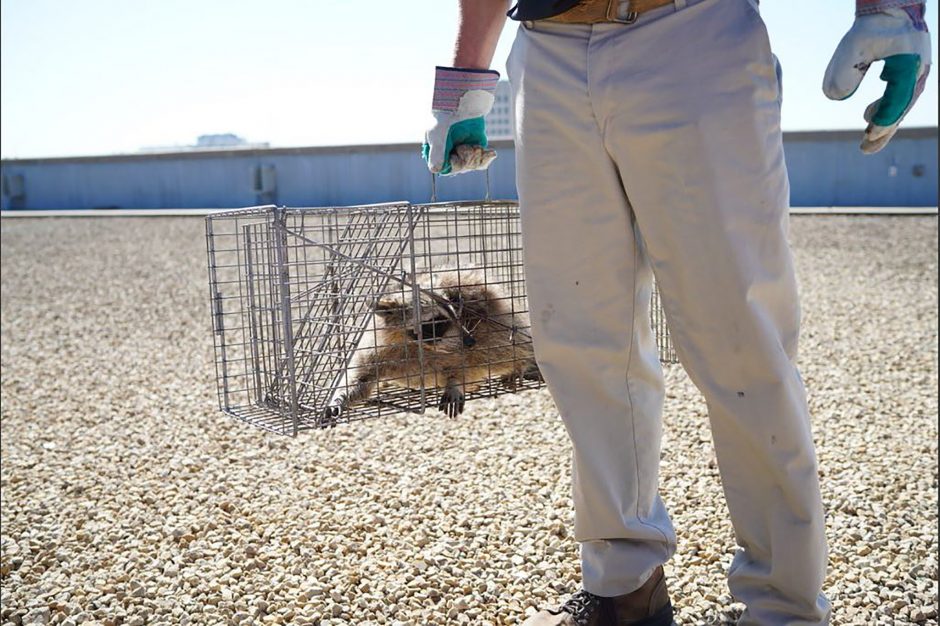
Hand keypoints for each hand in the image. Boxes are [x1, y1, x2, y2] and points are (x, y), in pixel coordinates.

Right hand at [423, 66, 499, 175]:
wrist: (465, 98)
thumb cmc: (447, 113)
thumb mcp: (438, 133)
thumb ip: (437, 153)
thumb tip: (435, 171)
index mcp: (435, 150)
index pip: (444, 168)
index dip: (454, 164)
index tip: (459, 153)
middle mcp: (448, 152)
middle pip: (460, 168)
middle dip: (467, 160)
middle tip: (468, 147)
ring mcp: (463, 150)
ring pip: (471, 165)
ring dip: (476, 158)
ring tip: (476, 146)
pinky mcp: (476, 146)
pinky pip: (481, 160)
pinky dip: (486, 158)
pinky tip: (490, 153)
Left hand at [823, 5, 930, 153]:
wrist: (891, 7)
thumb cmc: (871, 25)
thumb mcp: (852, 45)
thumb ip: (843, 70)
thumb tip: (835, 98)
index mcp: (908, 63)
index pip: (898, 97)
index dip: (884, 118)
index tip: (868, 133)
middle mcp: (918, 69)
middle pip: (902, 107)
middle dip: (884, 130)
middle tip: (865, 148)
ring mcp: (917, 71)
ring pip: (903, 104)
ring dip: (885, 122)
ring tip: (866, 137)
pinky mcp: (911, 72)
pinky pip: (901, 96)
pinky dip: (887, 109)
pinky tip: (868, 115)